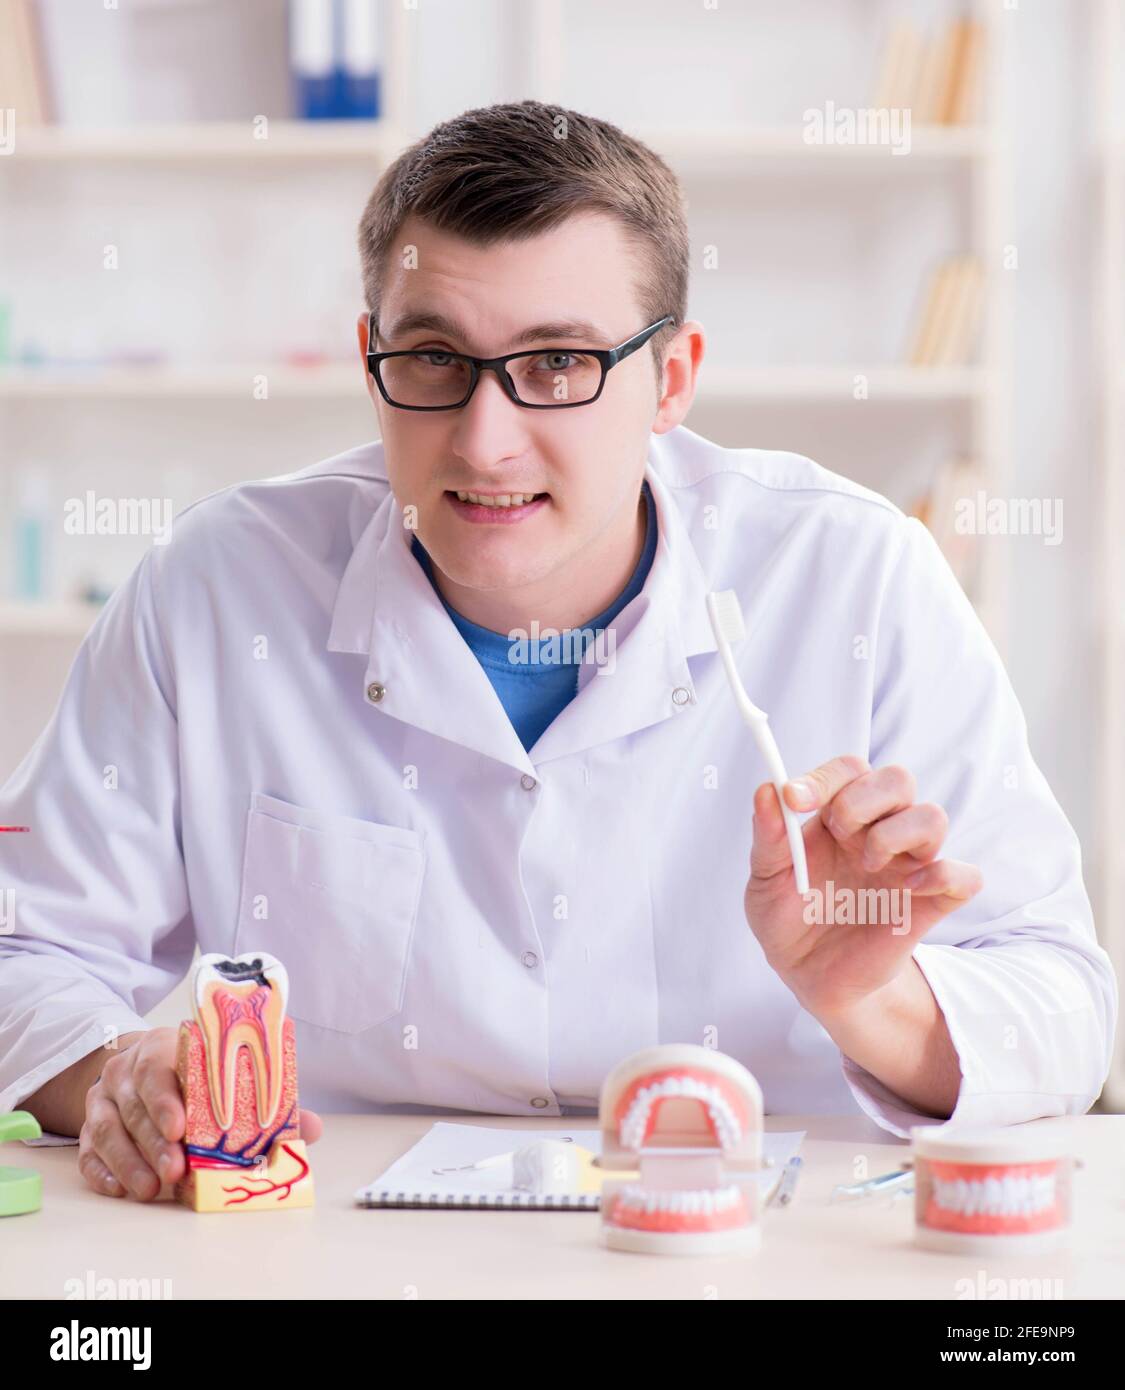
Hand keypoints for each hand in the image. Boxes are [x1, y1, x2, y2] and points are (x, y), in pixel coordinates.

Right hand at [78, 1027, 322, 1200]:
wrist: (140, 1062)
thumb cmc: (195, 1071)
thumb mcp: (224, 1073)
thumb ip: (265, 1099)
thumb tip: (312, 1128)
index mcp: (161, 1048)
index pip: (158, 1069)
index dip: (168, 1099)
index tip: (182, 1128)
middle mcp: (126, 1071)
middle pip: (135, 1106)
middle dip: (155, 1142)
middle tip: (174, 1171)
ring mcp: (104, 1099)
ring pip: (109, 1130)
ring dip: (131, 1162)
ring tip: (152, 1189)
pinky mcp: (90, 1126)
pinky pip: (89, 1150)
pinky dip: (103, 1172)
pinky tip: (121, 1189)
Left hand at [744, 754, 982, 1022]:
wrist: (809, 976)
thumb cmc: (788, 919)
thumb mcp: (764, 880)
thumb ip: (769, 836)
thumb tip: (767, 790)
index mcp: (837, 816)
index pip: (850, 770)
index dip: (826, 777)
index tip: (795, 799)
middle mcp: (876, 831)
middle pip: (898, 780)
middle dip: (865, 798)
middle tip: (839, 831)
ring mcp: (907, 865)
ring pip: (933, 817)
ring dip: (897, 833)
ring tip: (867, 865)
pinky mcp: (930, 903)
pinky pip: (964, 875)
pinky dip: (943, 875)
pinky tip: (908, 889)